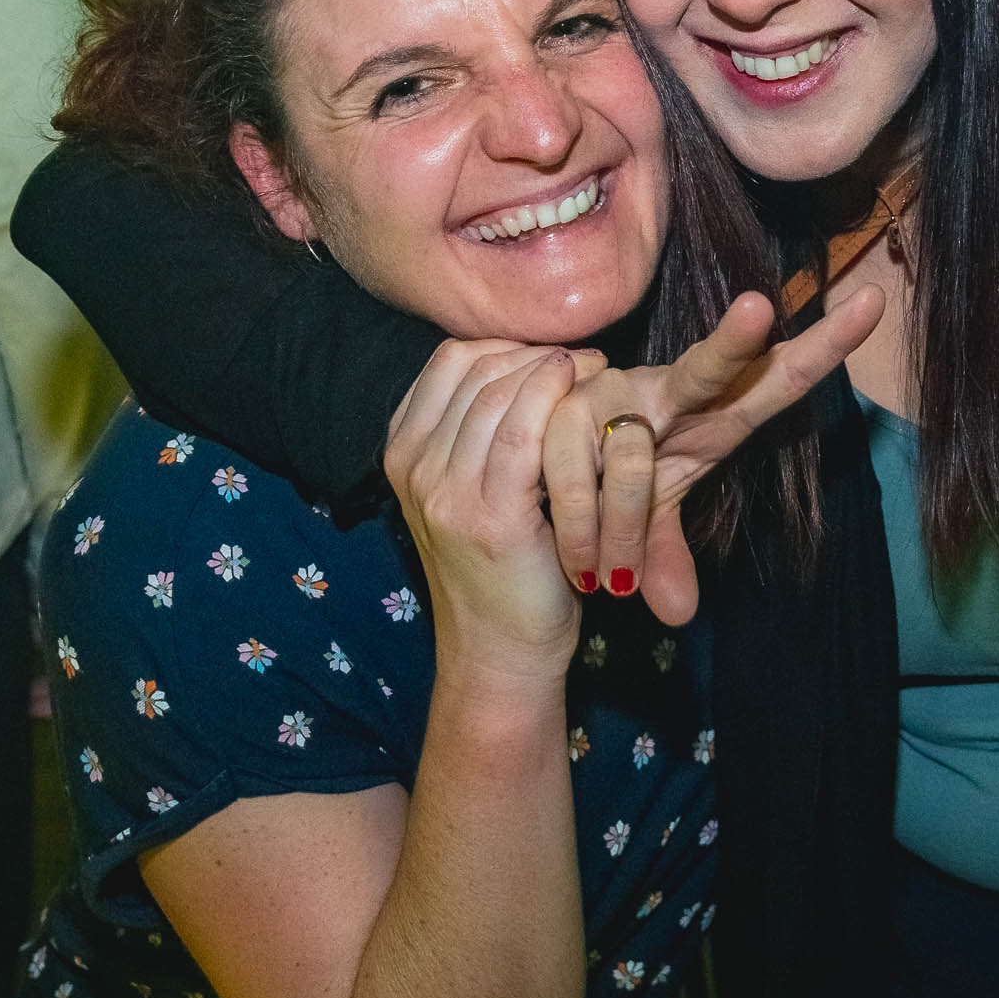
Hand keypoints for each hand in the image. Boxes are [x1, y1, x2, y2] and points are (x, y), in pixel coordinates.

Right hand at [383, 342, 587, 688]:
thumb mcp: (464, 492)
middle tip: (586, 356)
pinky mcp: (489, 517)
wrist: (497, 652)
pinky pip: (523, 433)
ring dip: (555, 370)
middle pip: (474, 370)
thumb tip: (520, 365)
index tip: (552, 354)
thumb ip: (471, 433)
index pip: (449, 363)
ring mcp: (444, 492)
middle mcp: (413, 468)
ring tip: (597, 372)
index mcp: (401, 453)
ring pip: (498, 394)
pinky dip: (557, 401)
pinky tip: (587, 397)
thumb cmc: (498, 569)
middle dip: (536, 351)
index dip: (507, 344)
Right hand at [538, 285, 887, 626]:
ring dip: (621, 529)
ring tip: (606, 580)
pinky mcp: (564, 399)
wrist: (531, 461)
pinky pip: (578, 470)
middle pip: (709, 367)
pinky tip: (572, 553)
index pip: (778, 378)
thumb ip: (666, 554)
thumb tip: (680, 613)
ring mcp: (616, 389)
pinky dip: (578, 521)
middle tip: (756, 310)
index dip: (825, 345)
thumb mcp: (652, 523)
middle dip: (732, 342)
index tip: (874, 302)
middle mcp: (668, 389)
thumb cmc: (613, 481)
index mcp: (714, 412)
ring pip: (632, 461)